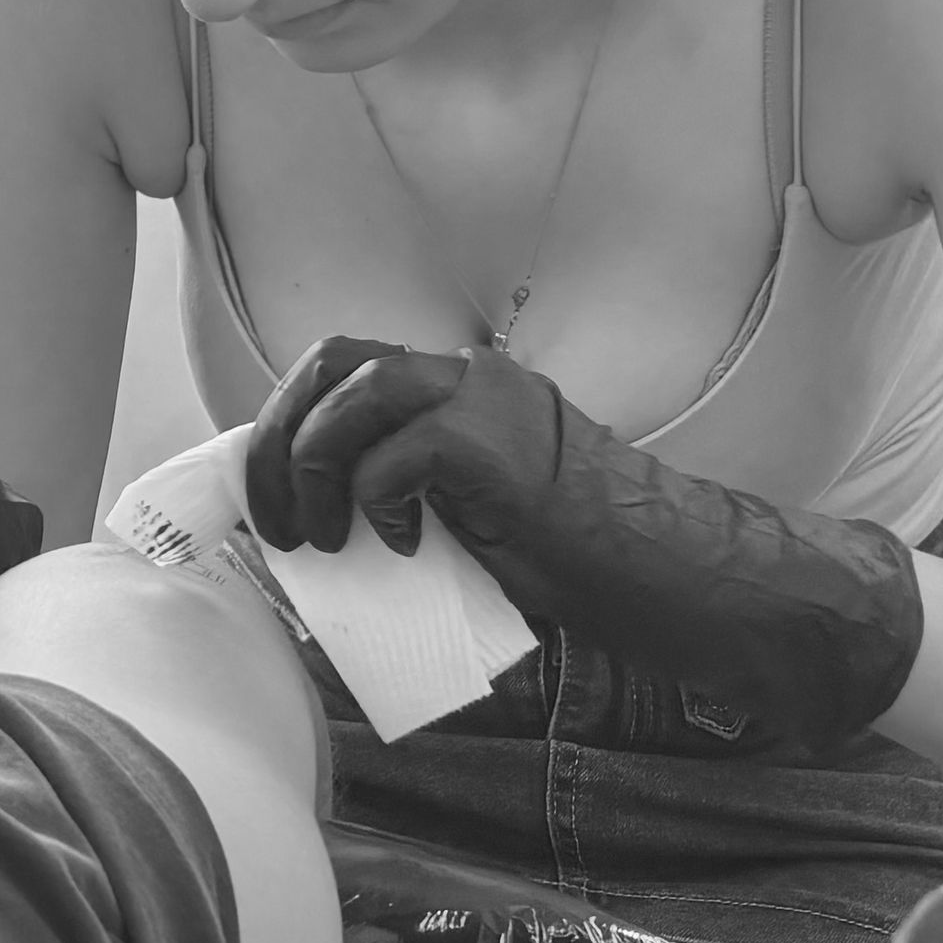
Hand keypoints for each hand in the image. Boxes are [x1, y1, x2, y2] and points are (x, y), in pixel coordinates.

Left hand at [246, 337, 923, 758]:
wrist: (676, 581)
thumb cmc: (578, 566)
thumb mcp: (464, 521)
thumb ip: (400, 497)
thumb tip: (306, 533)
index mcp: (458, 389)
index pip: (341, 370)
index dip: (286, 423)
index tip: (266, 499)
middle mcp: (470, 376)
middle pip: (331, 360)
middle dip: (276, 436)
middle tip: (272, 521)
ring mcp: (487, 402)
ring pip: (355, 390)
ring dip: (311, 464)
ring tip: (318, 538)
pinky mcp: (498, 445)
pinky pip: (399, 452)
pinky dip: (377, 499)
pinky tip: (402, 546)